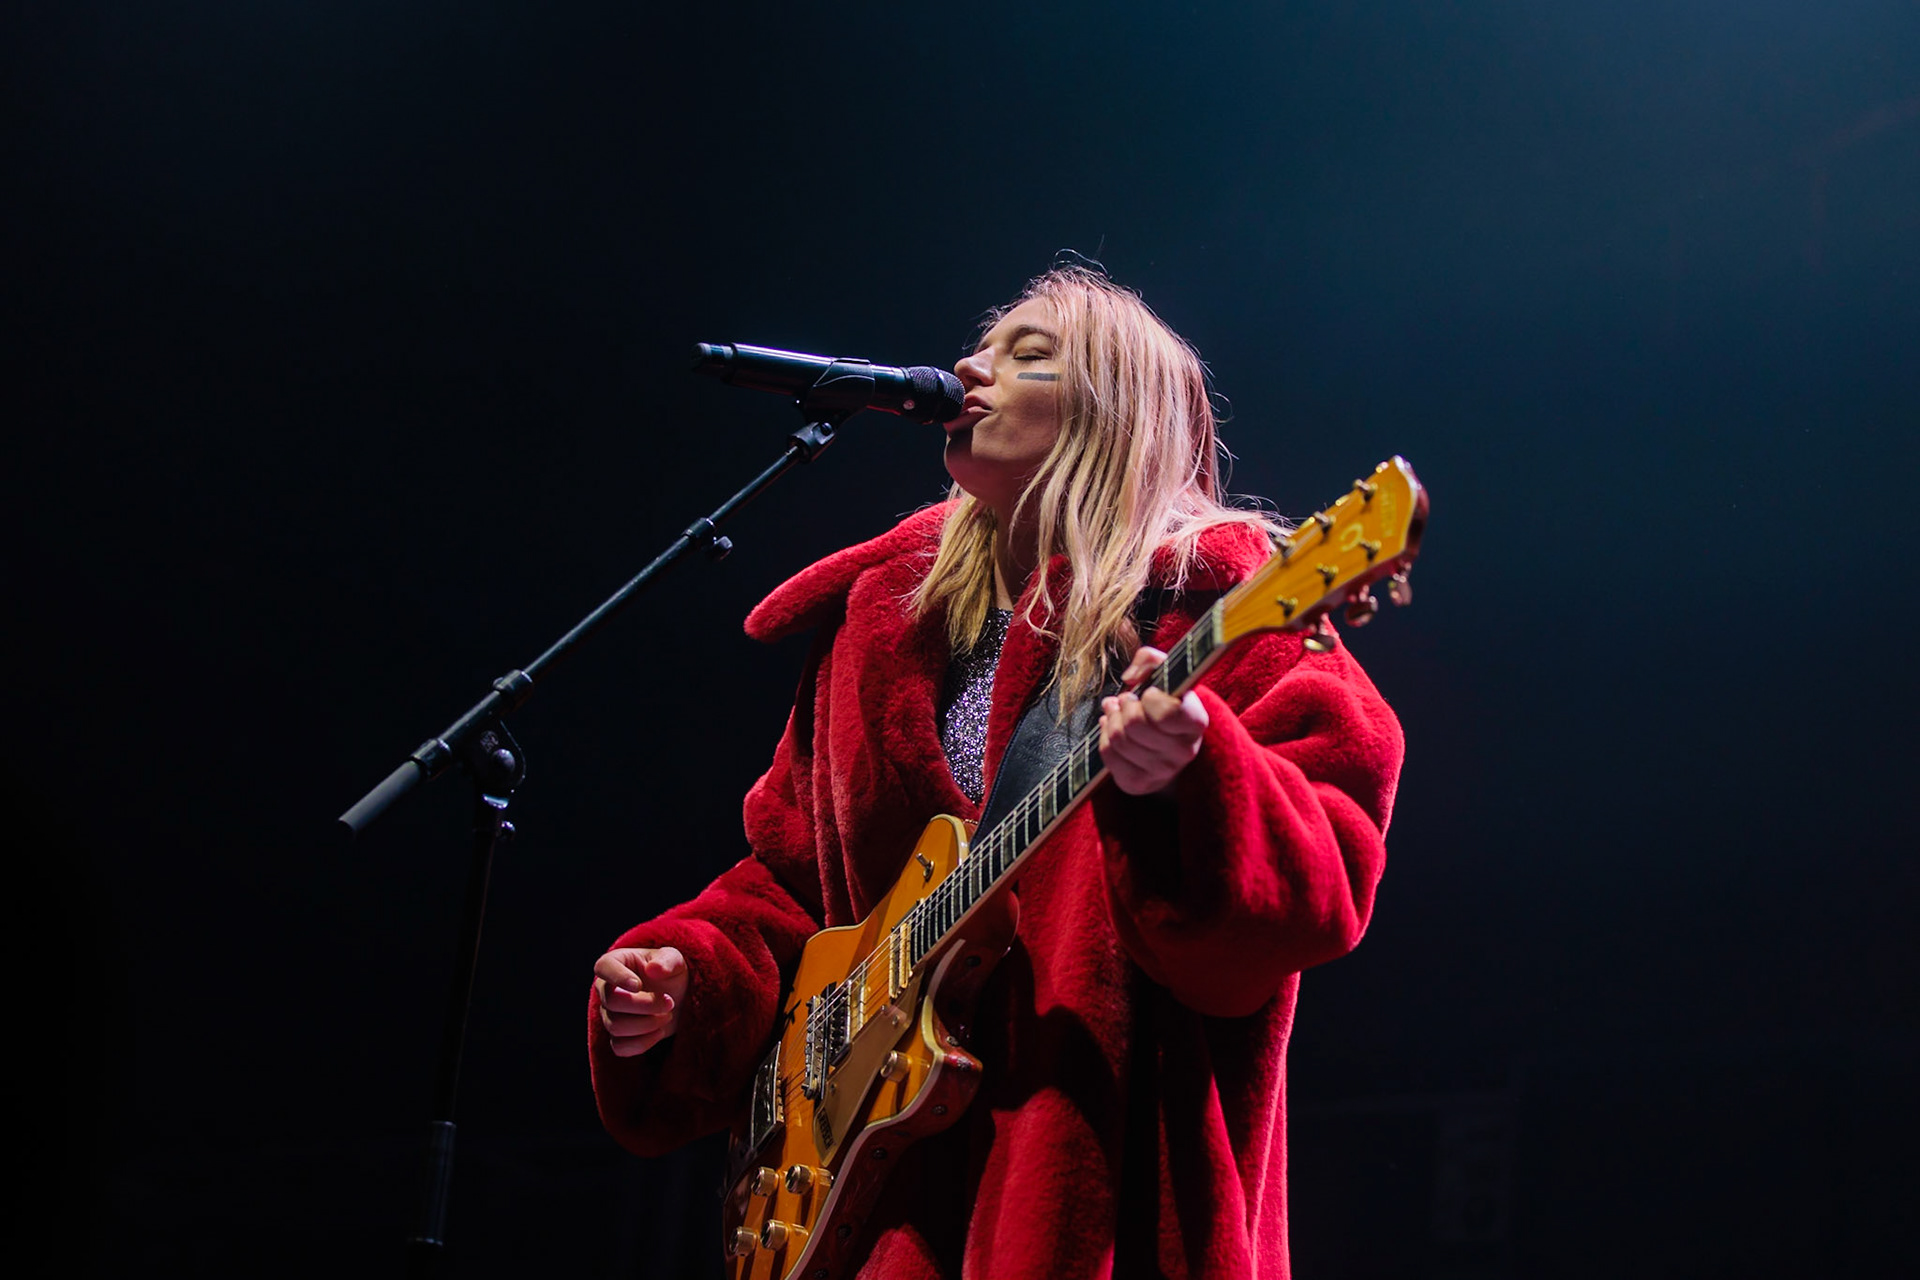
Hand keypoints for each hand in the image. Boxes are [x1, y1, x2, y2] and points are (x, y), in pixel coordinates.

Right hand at [593, 946, 688, 1057]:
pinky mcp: (617, 1036)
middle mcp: (606, 989)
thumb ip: (668, 961)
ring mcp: (609, 1014)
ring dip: (648, 1024)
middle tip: (670, 1003)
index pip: (604, 967)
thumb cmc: (670, 973)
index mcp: (616, 962)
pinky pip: (620, 1047)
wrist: (678, 997)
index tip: (638, 986)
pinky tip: (659, 1032)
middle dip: (645, 1006)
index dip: (618, 977)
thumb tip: (653, 969)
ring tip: (667, 1015)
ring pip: (616, 1026)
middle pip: (612, 1002)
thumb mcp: (675, 960)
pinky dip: (643, 1043)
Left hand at [1099, 646, 1209, 796]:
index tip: (1149, 692)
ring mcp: (1162, 772)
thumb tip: (1130, 677)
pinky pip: (1107, 754)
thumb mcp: (1164, 674)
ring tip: (1116, 711)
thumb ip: (1150, 659)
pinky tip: (1111, 728)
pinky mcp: (1138, 784)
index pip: (1167, 713)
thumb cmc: (1164, 702)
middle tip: (1126, 700)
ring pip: (1119, 739)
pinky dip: (1103, 735)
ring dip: (1111, 719)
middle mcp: (1184, 752)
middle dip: (1124, 706)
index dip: (1150, 698)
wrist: (1165, 742)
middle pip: (1136, 725)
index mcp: (1196, 722)